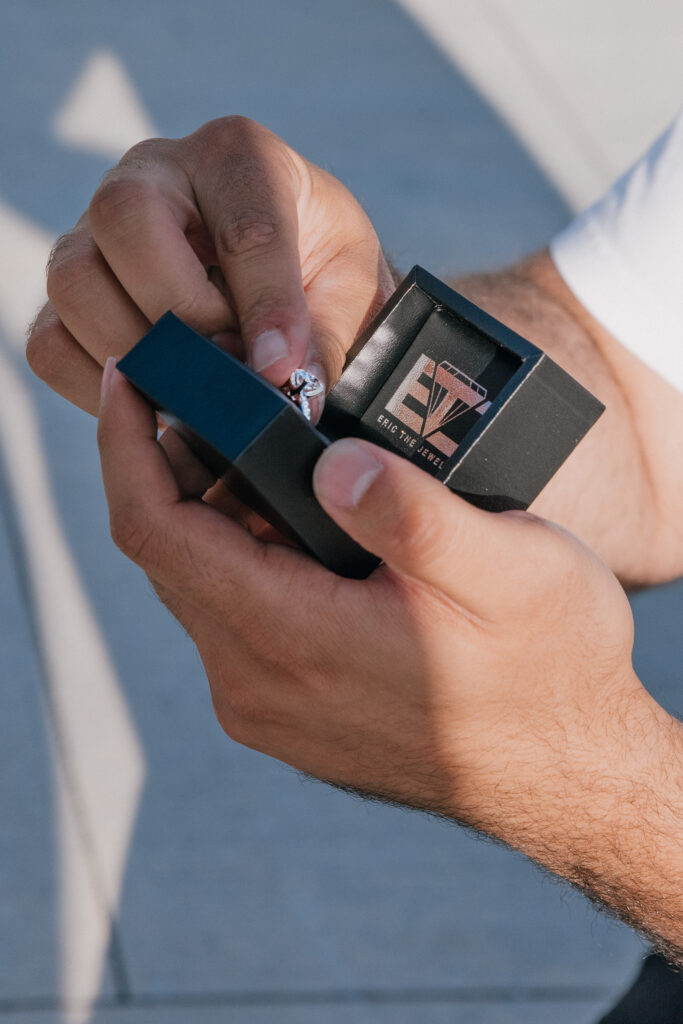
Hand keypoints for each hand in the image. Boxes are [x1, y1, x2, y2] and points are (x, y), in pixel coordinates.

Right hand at [26, 116, 395, 413]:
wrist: (293, 283)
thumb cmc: (321, 274)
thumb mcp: (349, 292)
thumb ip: (326, 339)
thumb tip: (292, 395)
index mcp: (237, 157)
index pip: (241, 219)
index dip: (262, 303)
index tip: (280, 368)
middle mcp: (154, 176)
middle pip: (123, 217)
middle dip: (180, 312)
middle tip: (226, 368)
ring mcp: (98, 231)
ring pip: (73, 278)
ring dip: (136, 352)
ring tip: (192, 390)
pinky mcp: (74, 292)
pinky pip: (49, 340)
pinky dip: (95, 384)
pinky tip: (151, 400)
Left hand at [97, 359, 682, 956]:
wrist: (565, 774)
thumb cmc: (547, 672)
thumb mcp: (511, 573)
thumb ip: (413, 515)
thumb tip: (332, 463)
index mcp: (294, 640)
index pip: (157, 531)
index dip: (126, 445)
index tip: (129, 378)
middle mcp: (257, 685)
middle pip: (170, 554)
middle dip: (173, 466)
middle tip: (216, 394)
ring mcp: (267, 706)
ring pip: (200, 584)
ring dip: (212, 510)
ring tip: (266, 449)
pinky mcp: (286, 711)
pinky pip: (232, 617)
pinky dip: (241, 556)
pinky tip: (292, 520)